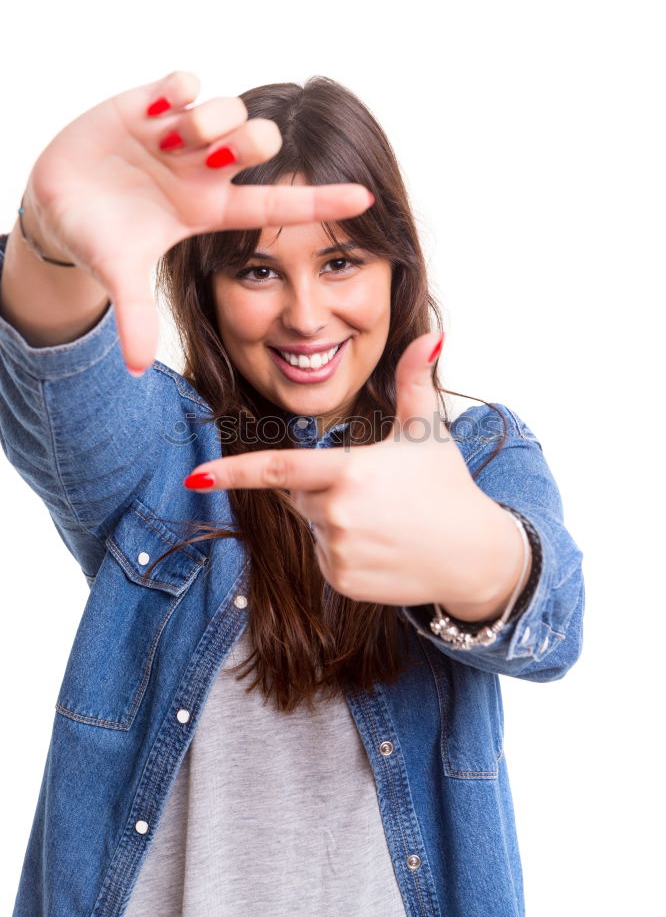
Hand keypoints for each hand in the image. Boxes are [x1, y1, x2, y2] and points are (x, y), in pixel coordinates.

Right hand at [22, 70, 372, 371]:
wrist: (56, 202)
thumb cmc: (101, 238)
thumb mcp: (119, 274)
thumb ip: (134, 315)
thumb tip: (135, 369)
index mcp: (209, 211)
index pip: (276, 207)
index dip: (320, 202)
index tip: (366, 198)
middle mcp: (204, 170)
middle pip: (259, 144)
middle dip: (249, 142)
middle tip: (208, 156)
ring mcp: (179, 135)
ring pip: (226, 109)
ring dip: (208, 120)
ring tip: (170, 137)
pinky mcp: (149, 103)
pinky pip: (185, 81)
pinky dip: (179, 89)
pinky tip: (158, 110)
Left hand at [183, 333, 519, 611]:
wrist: (476, 557)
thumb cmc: (449, 487)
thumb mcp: (429, 432)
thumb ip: (415, 381)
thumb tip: (430, 334)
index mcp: (349, 473)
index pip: (278, 470)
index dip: (232, 473)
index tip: (196, 478)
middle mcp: (337, 515)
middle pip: (299, 495)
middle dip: (322, 487)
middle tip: (373, 490)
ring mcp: (337, 552)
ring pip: (312, 527)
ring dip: (335, 520)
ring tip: (385, 521)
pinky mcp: (341, 582)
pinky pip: (324, 558)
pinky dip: (343, 551)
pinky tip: (382, 547)